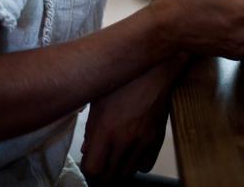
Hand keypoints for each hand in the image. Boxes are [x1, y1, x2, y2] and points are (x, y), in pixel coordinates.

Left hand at [80, 66, 171, 184]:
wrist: (155, 68)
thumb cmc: (123, 77)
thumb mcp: (99, 97)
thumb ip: (91, 127)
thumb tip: (87, 149)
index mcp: (106, 128)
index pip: (93, 169)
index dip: (88, 168)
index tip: (88, 161)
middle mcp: (124, 139)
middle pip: (109, 177)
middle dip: (101, 174)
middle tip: (99, 162)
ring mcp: (142, 141)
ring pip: (127, 174)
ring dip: (118, 170)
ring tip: (114, 157)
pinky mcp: (157, 139)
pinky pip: (145, 166)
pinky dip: (137, 164)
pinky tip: (132, 151)